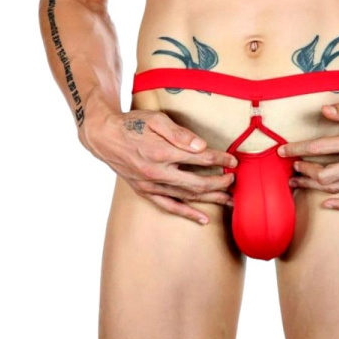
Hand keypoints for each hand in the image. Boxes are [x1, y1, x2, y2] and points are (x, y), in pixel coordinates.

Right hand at [81, 109, 237, 224]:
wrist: (104, 136)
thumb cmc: (133, 124)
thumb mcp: (156, 119)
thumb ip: (179, 133)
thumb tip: (201, 146)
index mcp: (162, 153)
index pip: (200, 158)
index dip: (220, 159)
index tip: (233, 159)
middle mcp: (157, 173)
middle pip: (197, 182)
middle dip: (219, 182)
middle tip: (234, 180)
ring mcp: (151, 185)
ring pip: (186, 197)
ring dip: (209, 199)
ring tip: (229, 201)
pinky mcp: (144, 191)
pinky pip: (168, 206)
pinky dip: (187, 213)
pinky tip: (202, 219)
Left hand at [277, 93, 338, 208]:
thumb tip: (323, 111)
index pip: (318, 148)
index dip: (296, 149)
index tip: (282, 151)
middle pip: (324, 174)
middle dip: (303, 171)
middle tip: (291, 168)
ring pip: (337, 188)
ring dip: (314, 187)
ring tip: (298, 183)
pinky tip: (327, 204)